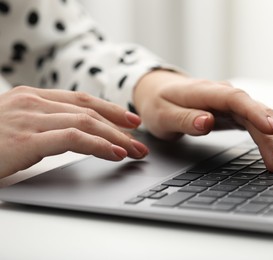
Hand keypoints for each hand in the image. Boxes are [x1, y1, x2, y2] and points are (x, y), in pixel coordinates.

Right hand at [0, 86, 147, 177]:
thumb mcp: (15, 126)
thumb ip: (43, 125)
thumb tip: (75, 134)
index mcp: (30, 97)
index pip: (80, 100)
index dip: (109, 109)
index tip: (129, 120)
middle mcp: (31, 102)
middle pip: (89, 110)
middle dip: (119, 126)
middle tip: (140, 140)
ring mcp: (28, 118)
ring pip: (86, 122)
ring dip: (116, 137)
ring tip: (134, 150)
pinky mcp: (25, 138)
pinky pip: (74, 138)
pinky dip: (99, 145)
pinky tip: (115, 153)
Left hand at [134, 70, 272, 172]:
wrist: (160, 91)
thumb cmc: (159, 103)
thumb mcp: (162, 114)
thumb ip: (184, 119)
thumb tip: (207, 122)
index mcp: (207, 92)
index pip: (237, 100)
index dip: (256, 113)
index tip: (272, 129)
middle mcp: (225, 95)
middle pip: (257, 111)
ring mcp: (233, 105)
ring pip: (263, 118)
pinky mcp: (236, 114)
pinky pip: (260, 124)